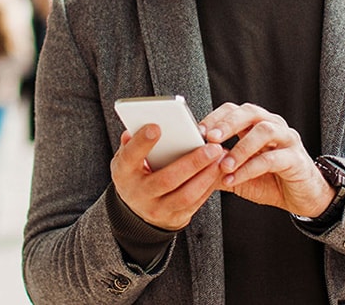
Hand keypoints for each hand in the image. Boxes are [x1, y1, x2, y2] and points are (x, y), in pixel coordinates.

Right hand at [110, 124, 224, 230]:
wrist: (138, 211)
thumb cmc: (137, 175)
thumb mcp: (128, 159)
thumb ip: (133, 143)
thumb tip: (134, 128)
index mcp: (124, 174)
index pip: (130, 157)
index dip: (142, 143)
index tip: (156, 127)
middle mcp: (139, 194)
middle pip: (167, 179)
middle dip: (193, 162)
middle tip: (212, 147)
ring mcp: (157, 209)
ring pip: (186, 195)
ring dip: (207, 176)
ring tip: (220, 158)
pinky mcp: (175, 218)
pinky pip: (196, 203)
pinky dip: (210, 186)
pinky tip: (219, 171)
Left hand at [199, 102, 334, 217]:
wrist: (302, 198)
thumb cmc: (270, 181)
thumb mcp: (237, 174)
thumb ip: (218, 167)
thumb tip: (190, 165)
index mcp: (257, 125)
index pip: (235, 110)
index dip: (216, 117)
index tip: (197, 132)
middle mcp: (274, 126)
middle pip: (251, 112)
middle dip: (228, 123)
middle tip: (210, 138)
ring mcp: (288, 140)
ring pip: (264, 131)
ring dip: (240, 147)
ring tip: (224, 165)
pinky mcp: (296, 159)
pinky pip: (272, 159)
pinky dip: (250, 168)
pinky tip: (235, 178)